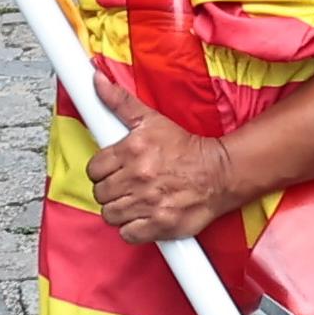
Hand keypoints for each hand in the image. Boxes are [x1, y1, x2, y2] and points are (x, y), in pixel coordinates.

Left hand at [87, 75, 243, 244]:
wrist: (219, 172)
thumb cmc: (186, 148)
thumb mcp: (151, 119)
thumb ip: (119, 102)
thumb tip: (96, 80)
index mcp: (133, 150)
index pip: (94, 168)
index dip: (102, 169)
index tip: (114, 169)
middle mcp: (138, 177)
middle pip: (100, 193)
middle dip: (111, 189)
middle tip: (127, 183)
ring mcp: (148, 203)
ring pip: (110, 215)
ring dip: (120, 209)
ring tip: (136, 198)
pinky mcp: (158, 225)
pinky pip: (127, 233)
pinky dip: (133, 227)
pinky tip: (144, 214)